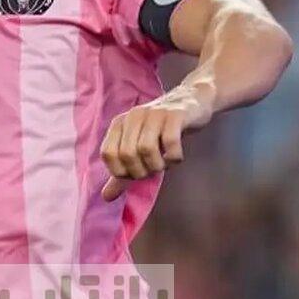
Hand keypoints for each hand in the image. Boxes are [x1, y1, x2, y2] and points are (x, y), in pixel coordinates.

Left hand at [99, 86, 211, 201]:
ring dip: (158, 165)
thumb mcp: (138, 147)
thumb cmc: (162, 129)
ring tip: (165, 163)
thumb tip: (106, 198)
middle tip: (154, 169)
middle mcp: (134, 116)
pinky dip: (174, 157)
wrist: (192, 100)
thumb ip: (122, 173)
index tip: (136, 172)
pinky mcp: (175, 116)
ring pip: (147, 149)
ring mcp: (155, 114)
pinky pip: (171, 142)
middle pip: (127, 154)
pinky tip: (177, 156)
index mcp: (120, 123)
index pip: (108, 154)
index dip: (121, 171)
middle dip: (141, 171)